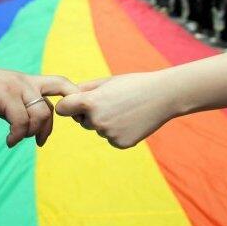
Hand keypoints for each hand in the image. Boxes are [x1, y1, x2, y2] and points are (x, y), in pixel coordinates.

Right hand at [0, 59, 78, 147]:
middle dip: (52, 126)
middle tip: (41, 141)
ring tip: (17, 139)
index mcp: (28, 81)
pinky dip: (17, 136)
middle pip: (57, 100)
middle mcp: (27, 81)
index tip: (67, 120)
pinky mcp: (4, 95)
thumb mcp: (4, 97)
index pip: (62, 84)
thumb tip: (31, 126)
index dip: (72, 98)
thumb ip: (20, 107)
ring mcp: (16, 87)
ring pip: (41, 114)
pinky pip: (21, 121)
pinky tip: (9, 141)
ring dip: (32, 133)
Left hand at [56, 72, 177, 148]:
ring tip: (125, 110)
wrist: (163, 95)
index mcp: (90, 102)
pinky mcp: (120, 144)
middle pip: (81, 121)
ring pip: (98, 129)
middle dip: (89, 114)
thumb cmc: (133, 84)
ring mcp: (108, 134)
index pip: (62, 109)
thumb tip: (66, 98)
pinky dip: (118, 131)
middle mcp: (97, 120)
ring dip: (105, 122)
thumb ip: (84, 90)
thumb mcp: (106, 82)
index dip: (67, 106)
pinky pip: (110, 138)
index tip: (74, 103)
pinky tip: (131, 120)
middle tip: (111, 103)